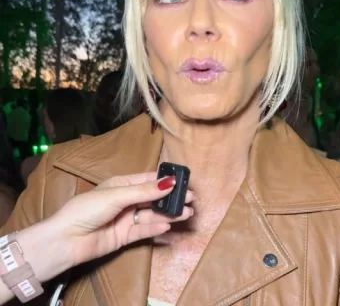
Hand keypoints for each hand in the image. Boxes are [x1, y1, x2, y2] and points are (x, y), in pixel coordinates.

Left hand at [31, 173, 194, 277]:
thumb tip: (170, 182)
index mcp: (121, 185)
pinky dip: (157, 227)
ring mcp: (126, 219)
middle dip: (171, 198)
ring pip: (152, 214)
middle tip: (191, 199)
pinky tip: (168, 225)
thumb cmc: (87, 210)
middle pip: (153, 198)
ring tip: (187, 213)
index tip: (185, 181)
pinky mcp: (125, 236)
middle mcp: (125, 201)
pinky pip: (145, 230)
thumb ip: (144, 191)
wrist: (66, 240)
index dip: (166, 180)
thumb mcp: (116, 195)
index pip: (148, 180)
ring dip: (169, 213)